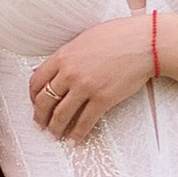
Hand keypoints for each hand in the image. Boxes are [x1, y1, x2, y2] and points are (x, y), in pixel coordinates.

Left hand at [29, 11, 157, 140]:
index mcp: (63, 56)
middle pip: (45, 101)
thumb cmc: (118, 36)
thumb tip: (53, 67)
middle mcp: (70, 73)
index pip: (36, 81)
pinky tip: (75, 140)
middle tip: (41, 124)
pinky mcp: (102, 99)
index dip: (32, 97)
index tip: (36, 104)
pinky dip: (77, 134)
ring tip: (55, 135)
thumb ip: (67, 54)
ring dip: (55, 128)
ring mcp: (85, 87)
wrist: (144, 42)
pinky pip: (84, 122)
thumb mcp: (84, 38)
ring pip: (61, 115)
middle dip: (40, 116)